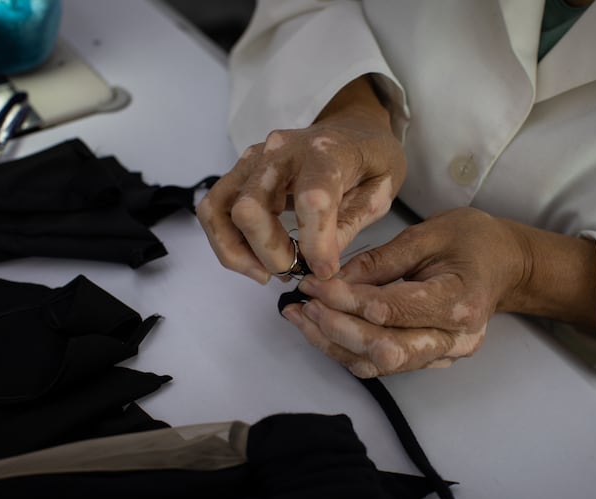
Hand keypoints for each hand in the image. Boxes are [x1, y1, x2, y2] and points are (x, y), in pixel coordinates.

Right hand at [196, 76, 405, 283]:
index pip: (311, 199)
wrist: (351, 129)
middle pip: (250, 208)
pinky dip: (226, 244)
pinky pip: (213, 211)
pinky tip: (253, 260)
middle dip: (270, 253)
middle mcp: (281, 151)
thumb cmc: (370, 159)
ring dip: (239, 253)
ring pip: (220, 211)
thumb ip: (352, 223)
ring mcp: (253, 159)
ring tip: (269, 273)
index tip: (325, 270)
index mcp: (326, 152)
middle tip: (295, 271)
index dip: (316, 243)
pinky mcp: (238, 172)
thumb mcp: (382, 189)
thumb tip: (319, 261)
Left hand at [280, 207, 595, 377]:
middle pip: (384, 350)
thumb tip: (335, 277)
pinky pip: (382, 366)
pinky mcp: (430, 361)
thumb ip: (382, 258)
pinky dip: (346, 351)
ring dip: (333, 344)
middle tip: (302, 302)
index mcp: (459, 302)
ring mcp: (444, 356)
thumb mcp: (429, 233)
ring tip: (299, 317)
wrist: (507, 266)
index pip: (391, 309)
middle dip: (336, 327)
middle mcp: (454, 340)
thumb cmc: (474, 239)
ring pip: (378, 365)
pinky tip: (320, 329)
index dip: (346, 299)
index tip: (313, 282)